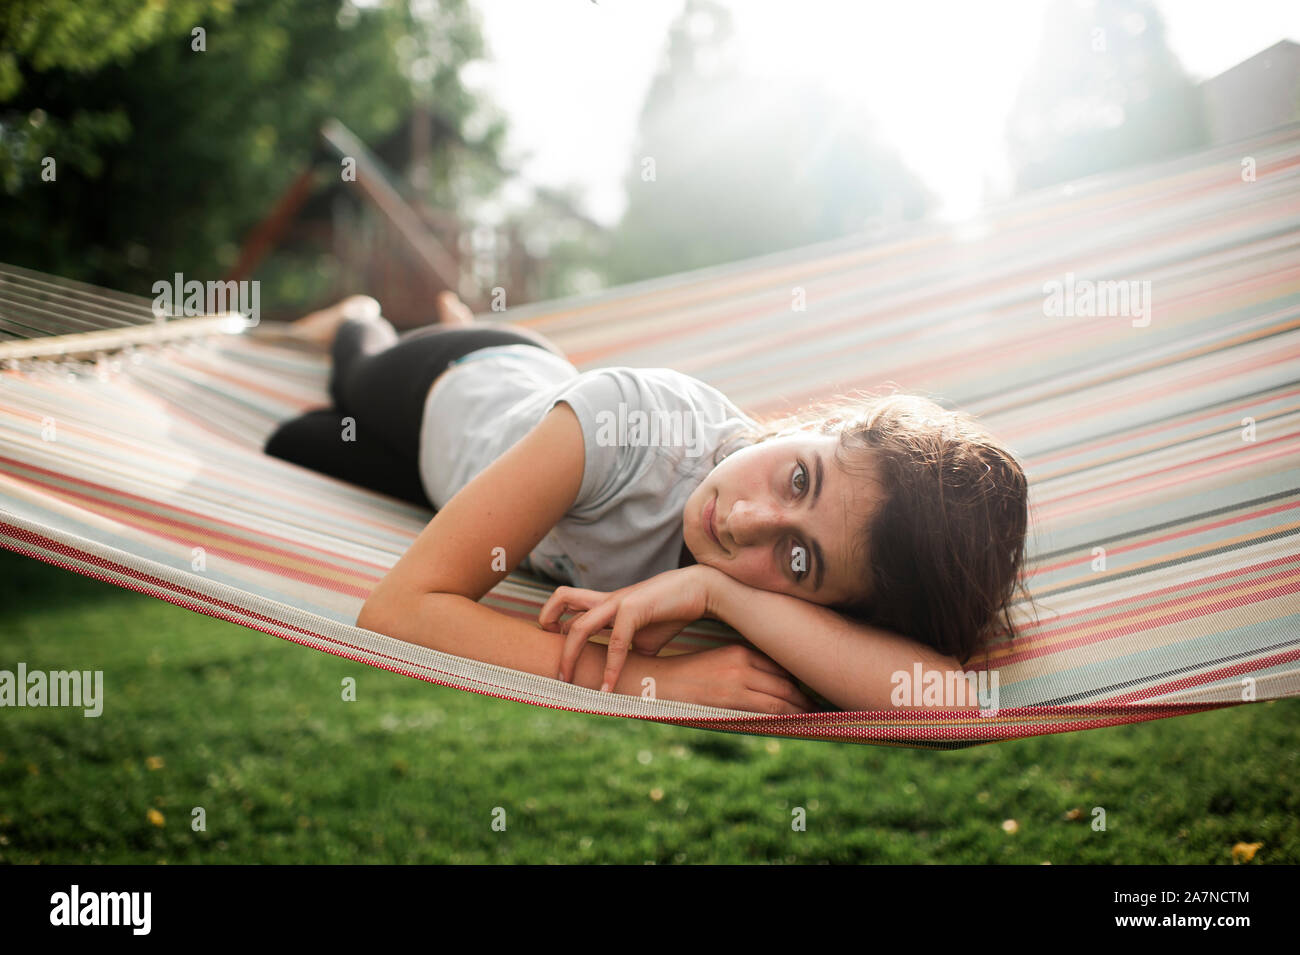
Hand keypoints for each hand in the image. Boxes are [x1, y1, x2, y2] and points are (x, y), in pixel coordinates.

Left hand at [540, 566, 719, 688]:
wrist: (700, 590)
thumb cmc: (670, 614)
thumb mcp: (643, 639)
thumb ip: (625, 655)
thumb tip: (618, 682)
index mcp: (604, 604)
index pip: (567, 608)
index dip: (554, 627)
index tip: (554, 655)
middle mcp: (606, 600)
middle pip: (561, 602)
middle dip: (550, 634)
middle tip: (556, 674)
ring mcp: (618, 602)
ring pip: (579, 625)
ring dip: (569, 656)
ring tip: (568, 682)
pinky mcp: (634, 608)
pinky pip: (616, 642)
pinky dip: (611, 668)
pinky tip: (609, 688)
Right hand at [657, 645, 815, 713]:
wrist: (654, 682)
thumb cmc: (684, 675)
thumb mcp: (715, 662)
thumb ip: (740, 670)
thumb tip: (768, 686)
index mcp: (739, 650)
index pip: (779, 667)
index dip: (798, 682)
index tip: (812, 692)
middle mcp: (742, 662)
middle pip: (785, 682)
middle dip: (805, 697)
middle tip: (823, 708)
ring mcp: (737, 681)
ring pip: (781, 698)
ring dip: (801, 710)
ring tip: (816, 718)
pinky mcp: (730, 699)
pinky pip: (767, 710)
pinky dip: (785, 717)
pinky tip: (796, 723)